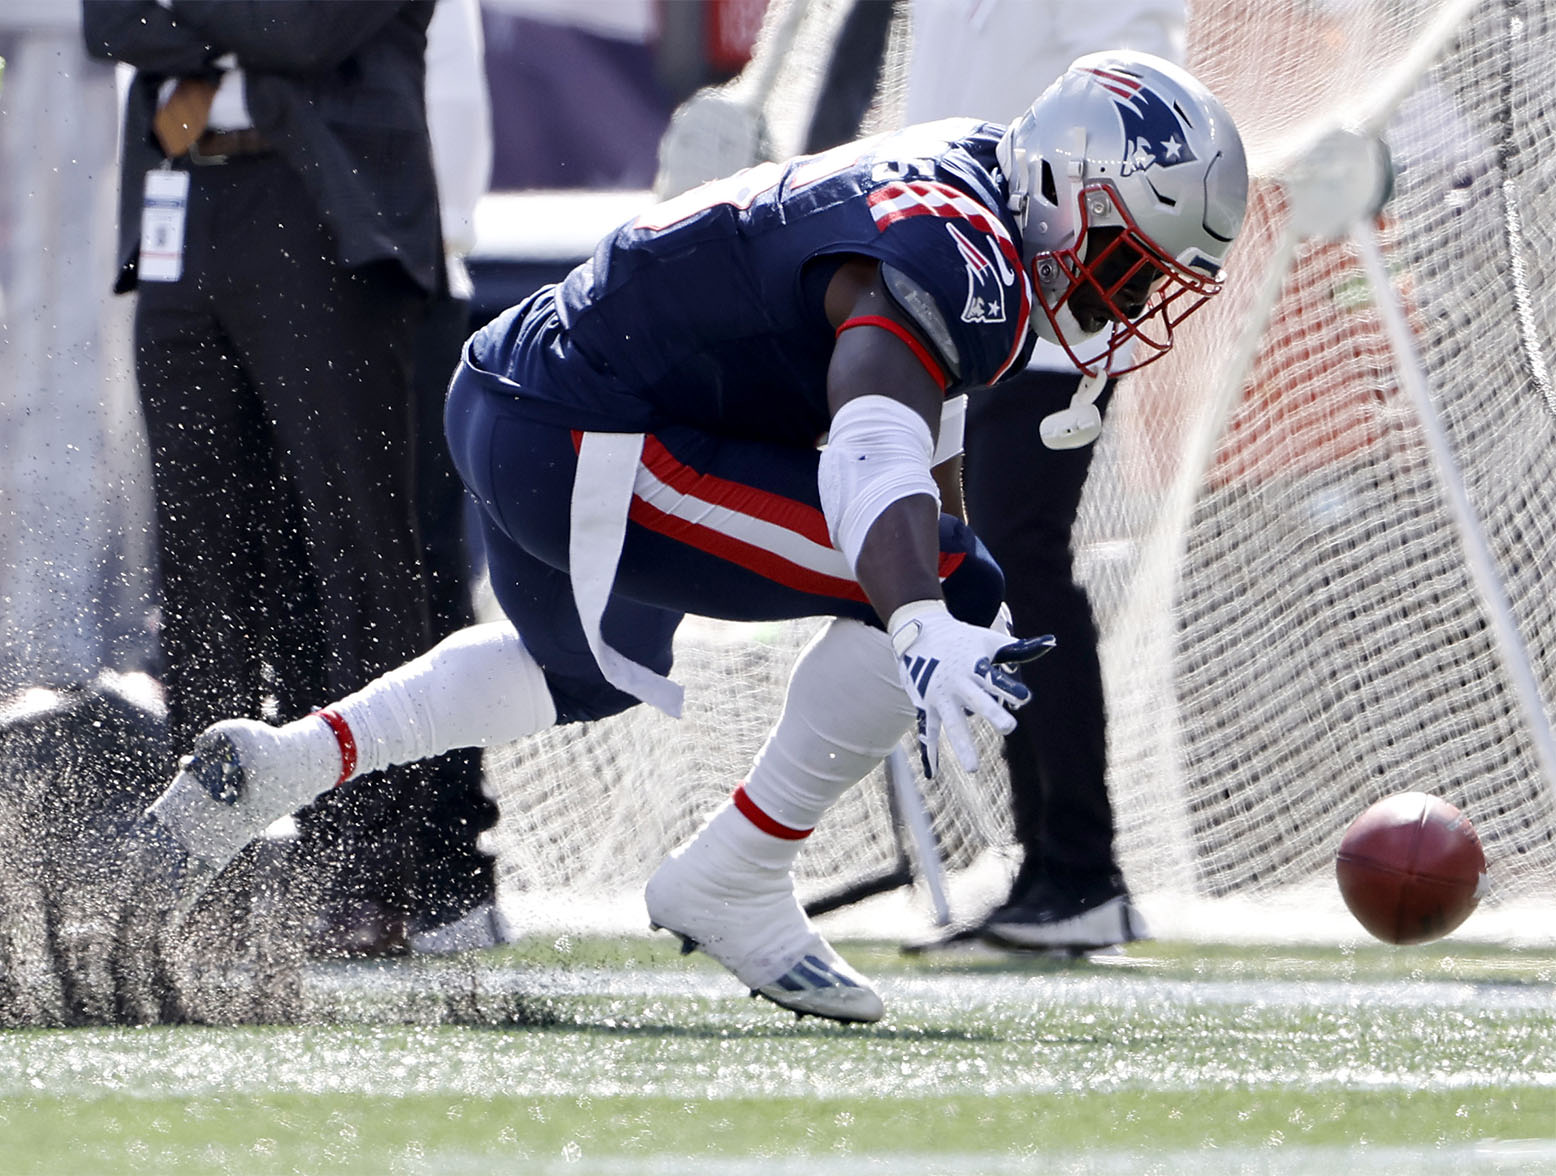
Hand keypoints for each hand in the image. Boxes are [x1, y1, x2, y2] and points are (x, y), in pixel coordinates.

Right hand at [889, 600, 1051, 776]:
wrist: (920, 633)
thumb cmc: (963, 640)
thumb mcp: (988, 640)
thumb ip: (1018, 648)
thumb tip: (1051, 643)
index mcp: (973, 664)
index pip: (993, 677)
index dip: (1009, 686)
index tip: (1024, 697)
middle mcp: (956, 681)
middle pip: (976, 699)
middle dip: (991, 712)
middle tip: (1009, 727)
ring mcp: (939, 696)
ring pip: (952, 723)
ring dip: (962, 745)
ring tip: (973, 769)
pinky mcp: (926, 705)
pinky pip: (929, 730)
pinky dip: (930, 751)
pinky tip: (934, 773)